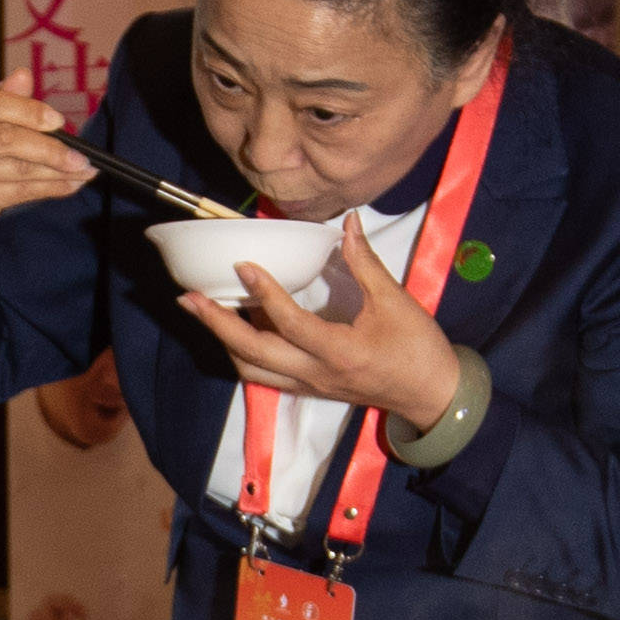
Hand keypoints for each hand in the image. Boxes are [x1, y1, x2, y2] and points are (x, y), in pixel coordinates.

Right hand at [0, 70, 98, 267]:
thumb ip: (2, 95)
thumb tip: (25, 76)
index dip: (27, 111)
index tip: (59, 121)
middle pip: (4, 140)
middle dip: (49, 148)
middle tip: (82, 155)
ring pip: (16, 170)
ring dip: (56, 172)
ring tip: (84, 169)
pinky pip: (18, 193)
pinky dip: (49, 189)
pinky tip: (70, 184)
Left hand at [170, 230, 464, 428]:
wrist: (432, 395)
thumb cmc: (418, 349)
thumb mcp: (396, 302)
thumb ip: (366, 263)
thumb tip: (348, 224)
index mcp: (339, 352)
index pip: (290, 323)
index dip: (263, 293)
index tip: (242, 265)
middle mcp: (315, 374)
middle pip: (252, 354)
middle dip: (216, 325)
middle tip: (188, 299)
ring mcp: (309, 385)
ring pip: (252, 369)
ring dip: (224, 341)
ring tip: (203, 311)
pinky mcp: (309, 388)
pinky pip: (265, 374)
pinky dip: (244, 352)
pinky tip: (235, 327)